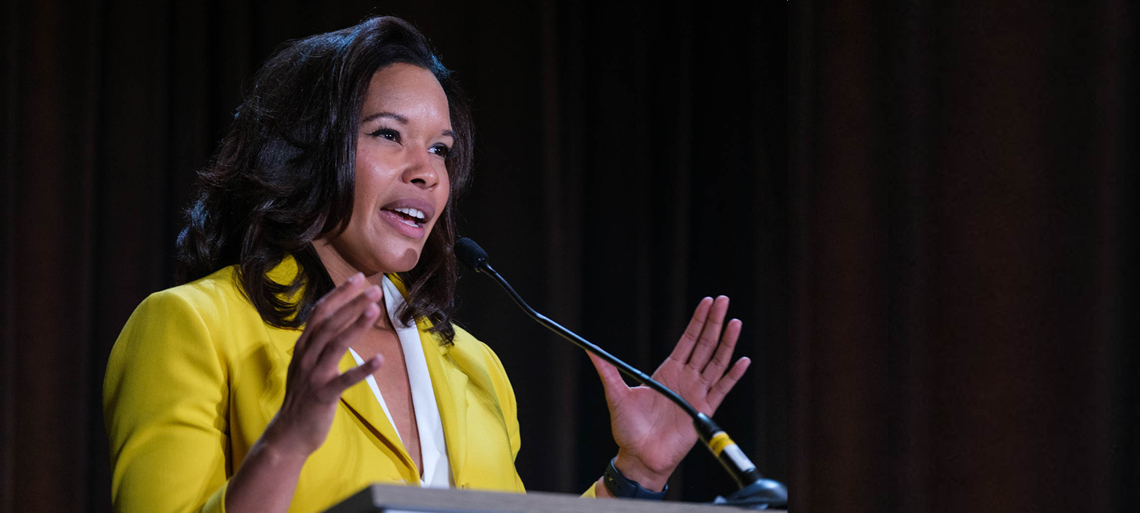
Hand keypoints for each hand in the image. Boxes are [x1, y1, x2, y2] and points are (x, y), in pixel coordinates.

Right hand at [262, 272, 383, 457]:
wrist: (289, 433)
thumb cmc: (303, 397)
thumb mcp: (306, 364)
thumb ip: (318, 343)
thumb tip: (337, 320)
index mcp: (303, 347)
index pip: (320, 312)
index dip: (338, 294)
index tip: (357, 278)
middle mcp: (305, 356)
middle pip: (329, 323)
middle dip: (352, 304)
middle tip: (374, 289)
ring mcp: (313, 376)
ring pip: (335, 345)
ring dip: (356, 326)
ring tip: (375, 311)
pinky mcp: (322, 395)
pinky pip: (344, 380)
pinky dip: (362, 370)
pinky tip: (381, 360)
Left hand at [589, 296, 749, 491]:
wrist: (639, 457)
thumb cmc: (627, 429)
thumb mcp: (616, 395)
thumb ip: (607, 371)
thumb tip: (590, 351)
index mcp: (667, 372)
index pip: (687, 341)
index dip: (697, 321)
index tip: (706, 302)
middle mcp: (685, 379)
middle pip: (704, 345)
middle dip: (714, 322)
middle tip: (723, 300)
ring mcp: (696, 393)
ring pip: (716, 362)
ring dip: (726, 343)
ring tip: (735, 323)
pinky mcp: (703, 411)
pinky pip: (721, 389)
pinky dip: (733, 375)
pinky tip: (742, 361)